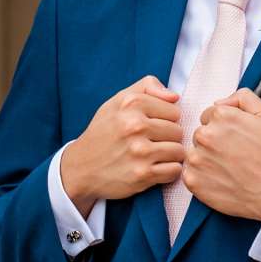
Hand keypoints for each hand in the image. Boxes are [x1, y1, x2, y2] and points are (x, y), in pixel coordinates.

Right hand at [61, 77, 183, 208]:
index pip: (174, 110)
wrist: (81, 167)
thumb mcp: (117, 101)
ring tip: (153, 156)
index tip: (151, 126)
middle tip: (151, 143)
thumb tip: (175, 97)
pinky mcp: (142, 175)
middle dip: (168, 138)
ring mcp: (139, 152)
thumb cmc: (103, 132)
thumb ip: (146, 87)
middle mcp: (135, 126)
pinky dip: (168, 172)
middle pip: (178, 131)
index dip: (165, 119)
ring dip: (170, 156)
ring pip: (179, 151)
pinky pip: (174, 171)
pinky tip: (154, 169)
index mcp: (131, 104)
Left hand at [182, 90, 260, 221]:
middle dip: (213, 142)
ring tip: (228, 168)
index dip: (224, 126)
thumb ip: (242, 98)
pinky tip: (220, 179)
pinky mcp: (192, 180)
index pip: (209, 115)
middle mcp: (204, 135)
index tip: (236, 138)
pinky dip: (201, 177)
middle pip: (200, 133)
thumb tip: (219, 102)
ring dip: (206, 159)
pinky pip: (189, 173)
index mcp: (221, 116)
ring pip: (194, 153)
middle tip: (234, 155)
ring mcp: (196, 159)